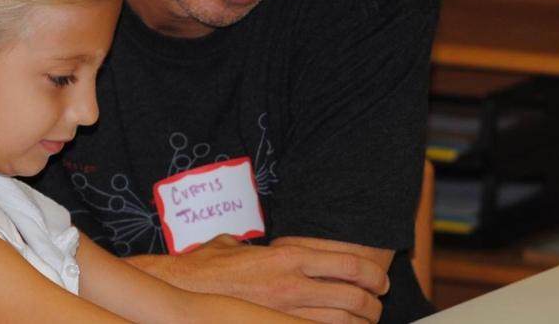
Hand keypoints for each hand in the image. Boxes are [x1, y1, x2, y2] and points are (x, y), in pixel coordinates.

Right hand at [127, 235, 389, 322]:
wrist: (180, 289)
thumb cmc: (205, 267)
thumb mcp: (237, 244)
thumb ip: (259, 246)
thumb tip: (260, 246)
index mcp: (287, 256)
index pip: (348, 263)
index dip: (372, 273)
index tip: (379, 279)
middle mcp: (291, 284)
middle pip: (353, 297)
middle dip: (373, 303)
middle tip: (377, 304)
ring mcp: (283, 312)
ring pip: (342, 323)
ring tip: (364, 321)